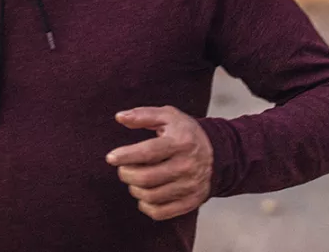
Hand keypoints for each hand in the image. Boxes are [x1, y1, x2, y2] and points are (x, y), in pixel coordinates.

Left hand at [105, 106, 213, 220]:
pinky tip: (144, 195)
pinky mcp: (191, 202)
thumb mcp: (168, 117)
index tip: (111, 158)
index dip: (126, 155)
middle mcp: (187, 166)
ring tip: (134, 180)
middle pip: (146, 178)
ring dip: (135, 189)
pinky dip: (146, 206)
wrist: (218, 153)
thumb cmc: (186, 133)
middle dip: (126, 174)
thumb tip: (119, 117)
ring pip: (151, 196)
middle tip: (123, 169)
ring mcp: (190, 186)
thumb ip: (143, 115)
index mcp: (181, 143)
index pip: (149, 152)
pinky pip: (160, 212)